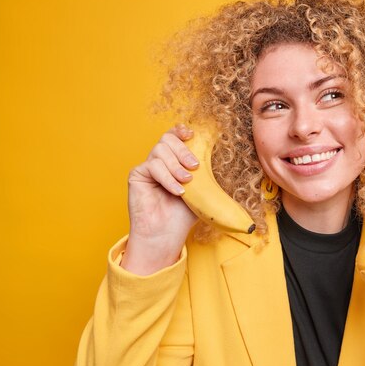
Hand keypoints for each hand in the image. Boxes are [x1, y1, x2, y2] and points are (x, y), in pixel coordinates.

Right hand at [122, 124, 199, 274]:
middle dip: (183, 150)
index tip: (192, 134)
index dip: (181, 130)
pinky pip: (152, 166)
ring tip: (187, 182)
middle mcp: (159, 161)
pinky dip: (167, 177)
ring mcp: (147, 167)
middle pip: (167, 139)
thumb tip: (227, 156)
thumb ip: (208, 172)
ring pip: (160, 150)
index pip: (174, 136)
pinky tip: (177, 191)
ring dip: (176, 165)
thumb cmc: (183, 215)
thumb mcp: (202, 190)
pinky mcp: (137, 175)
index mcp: (174, 161)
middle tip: (195, 166)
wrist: (166, 235)